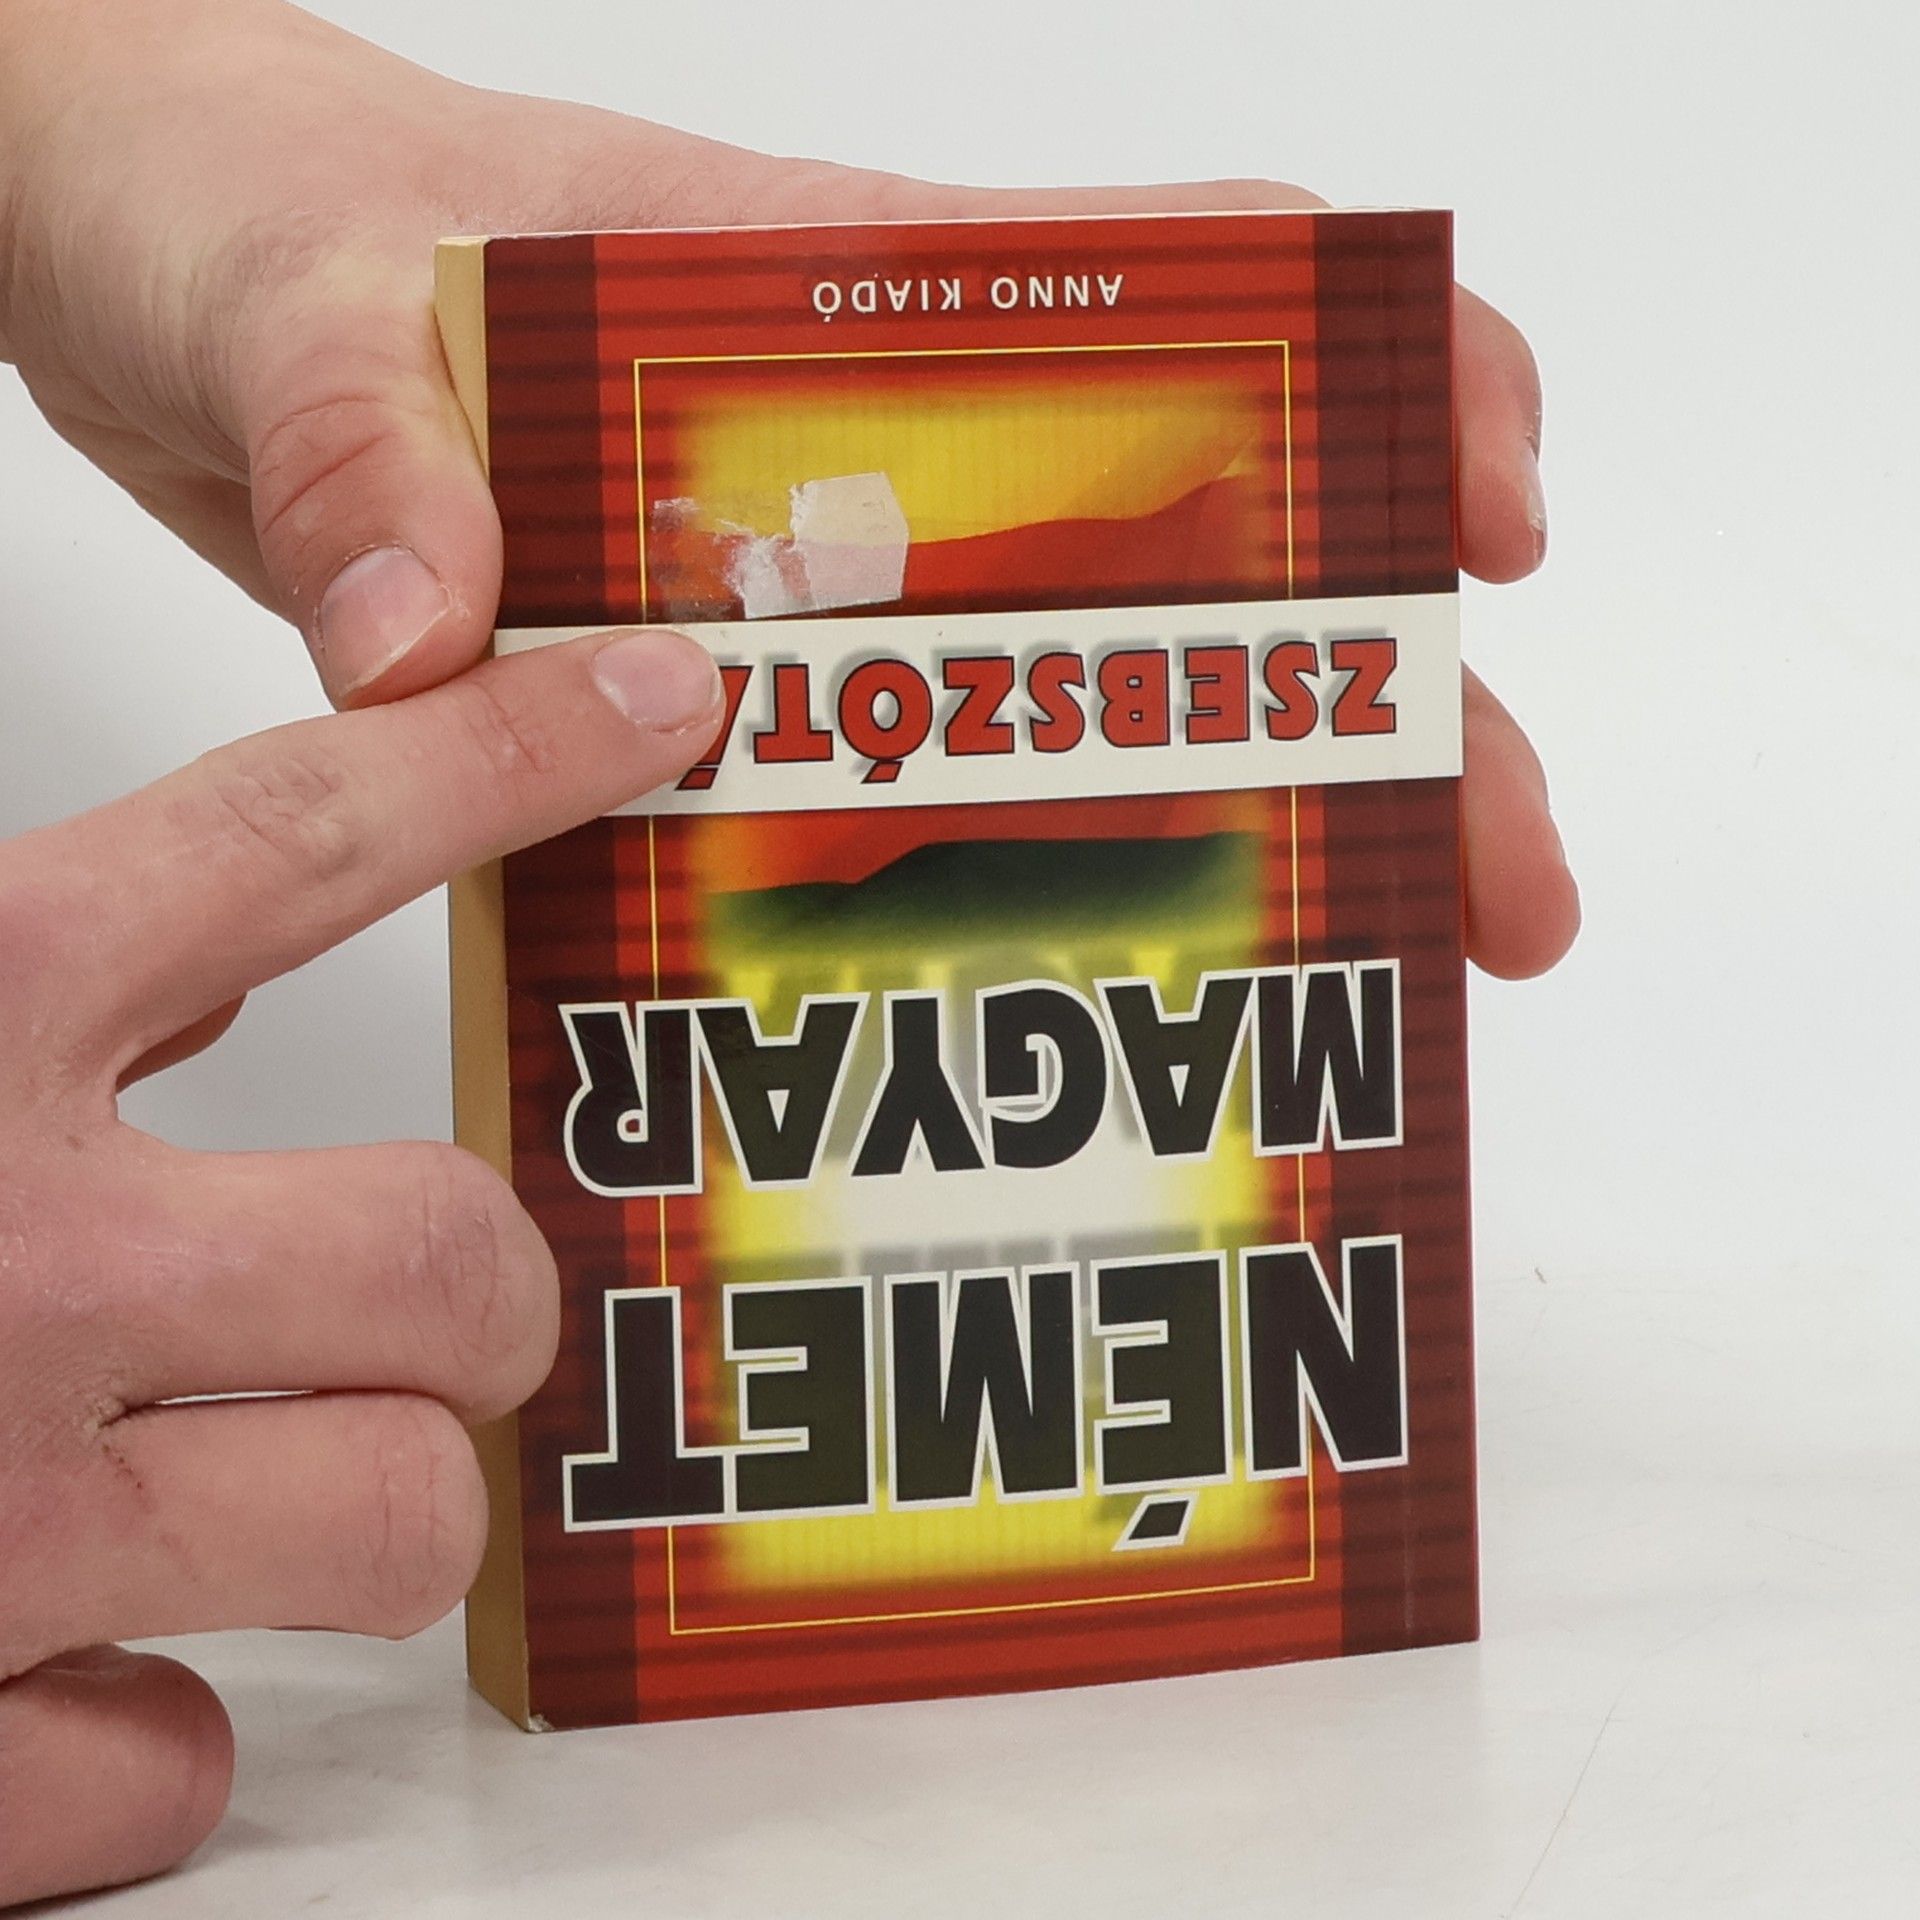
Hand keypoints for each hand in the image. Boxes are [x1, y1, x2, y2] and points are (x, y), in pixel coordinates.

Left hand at [0, 0, 1575, 978]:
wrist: (162, 271)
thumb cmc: (261, 210)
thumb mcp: (309, 304)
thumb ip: (366, 452)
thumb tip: (436, 642)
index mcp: (841, 295)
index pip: (1186, 287)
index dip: (1380, 384)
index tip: (1488, 523)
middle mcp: (867, 455)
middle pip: (1195, 565)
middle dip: (1371, 710)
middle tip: (1482, 879)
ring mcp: (807, 585)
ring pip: (1070, 713)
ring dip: (1220, 840)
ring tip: (1342, 972)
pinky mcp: (710, 689)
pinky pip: (879, 803)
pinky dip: (972, 902)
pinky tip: (1040, 1012)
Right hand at [0, 628, 721, 1906]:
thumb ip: (23, 979)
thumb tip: (213, 961)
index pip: (299, 828)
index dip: (505, 748)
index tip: (661, 700)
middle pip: (448, 1254)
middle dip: (477, 1289)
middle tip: (431, 1297)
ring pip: (394, 1518)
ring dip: (367, 1500)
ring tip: (265, 1470)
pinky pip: (179, 1761)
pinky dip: (147, 1728)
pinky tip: (55, 1668)